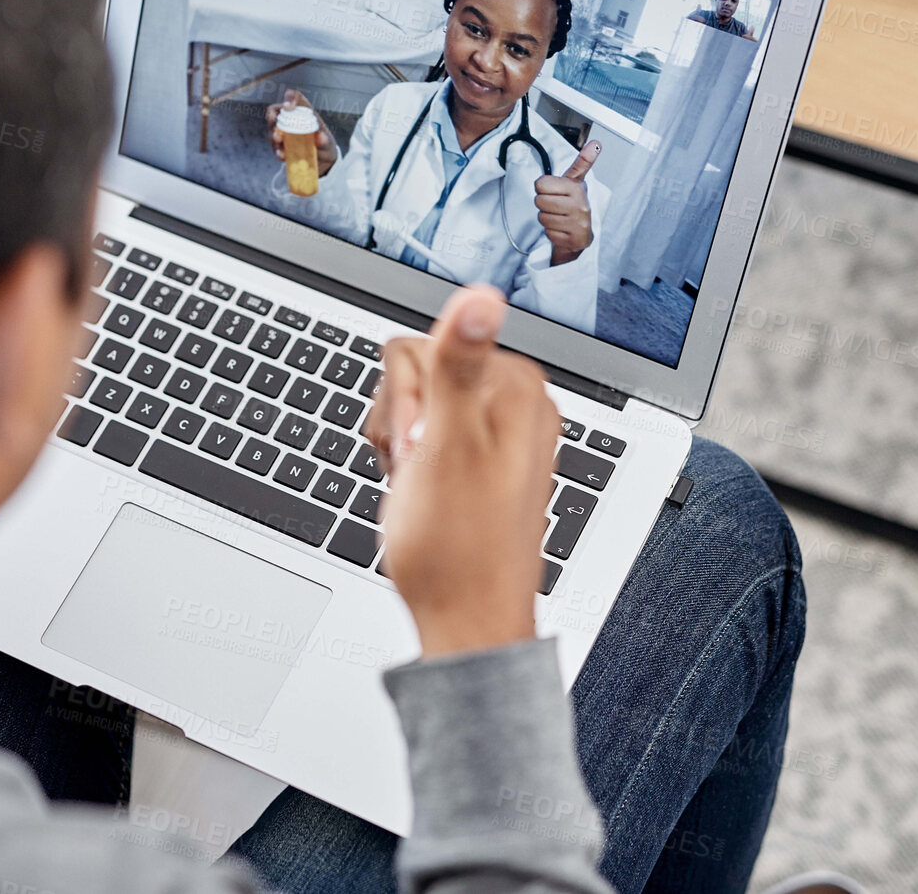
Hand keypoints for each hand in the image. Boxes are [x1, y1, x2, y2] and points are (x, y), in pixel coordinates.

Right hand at [265, 88, 338, 177]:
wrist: (323, 160)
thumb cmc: (325, 144)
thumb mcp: (328, 142)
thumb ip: (324, 139)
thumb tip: (321, 137)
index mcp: (304, 113)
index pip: (295, 98)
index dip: (289, 98)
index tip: (288, 106)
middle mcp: (291, 120)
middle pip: (276, 112)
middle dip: (272, 116)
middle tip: (273, 121)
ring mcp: (284, 133)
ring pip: (272, 130)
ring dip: (273, 135)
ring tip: (279, 141)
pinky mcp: (282, 147)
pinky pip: (276, 147)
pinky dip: (278, 150)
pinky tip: (281, 154)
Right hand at [362, 286, 560, 657]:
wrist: (466, 621)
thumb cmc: (457, 547)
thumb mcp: (448, 444)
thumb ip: (458, 363)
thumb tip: (480, 295)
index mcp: (516, 386)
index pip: (417, 348)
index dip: (401, 401)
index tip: (420, 445)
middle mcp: (517, 404)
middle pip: (416, 375)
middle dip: (400, 423)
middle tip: (418, 472)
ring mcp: (501, 435)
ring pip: (416, 407)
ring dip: (402, 447)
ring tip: (420, 489)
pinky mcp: (484, 463)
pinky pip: (429, 438)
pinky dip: (413, 465)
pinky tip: (424, 496)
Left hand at [533, 140, 599, 265]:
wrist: (580, 233)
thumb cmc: (573, 203)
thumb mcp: (575, 181)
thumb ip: (582, 162)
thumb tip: (596, 143)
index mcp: (576, 188)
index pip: (540, 184)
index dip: (543, 188)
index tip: (553, 191)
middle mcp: (580, 206)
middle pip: (539, 201)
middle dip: (544, 204)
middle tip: (555, 206)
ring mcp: (577, 224)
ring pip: (542, 218)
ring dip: (546, 219)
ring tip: (558, 217)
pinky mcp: (573, 240)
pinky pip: (548, 233)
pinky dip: (551, 232)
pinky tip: (561, 229)